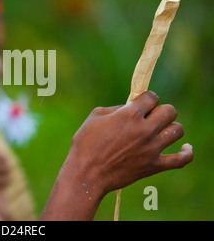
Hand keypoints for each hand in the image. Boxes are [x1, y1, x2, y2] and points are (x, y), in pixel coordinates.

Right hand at [68, 91, 192, 194]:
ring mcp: (152, 148)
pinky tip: (185, 148)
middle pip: (169, 111)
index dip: (147, 98)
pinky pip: (181, 159)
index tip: (141, 103)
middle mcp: (144, 129)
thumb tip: (130, 108)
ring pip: (177, 131)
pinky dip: (186, 153)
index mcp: (129, 114)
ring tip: (160, 131)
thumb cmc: (85, 144)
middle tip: (150, 117)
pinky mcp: (154, 166)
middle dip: (160, 110)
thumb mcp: (95, 117)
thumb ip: (116, 108)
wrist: (86, 174)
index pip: (152, 97)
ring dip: (170, 128)